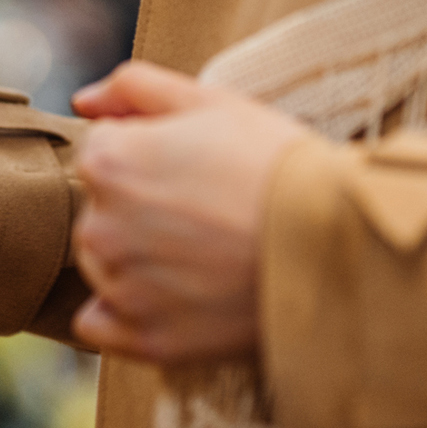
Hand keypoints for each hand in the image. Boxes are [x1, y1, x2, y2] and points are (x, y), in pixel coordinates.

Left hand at [67, 61, 308, 363]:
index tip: (195, 169)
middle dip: (139, 210)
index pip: (103, 154)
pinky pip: (101, 325)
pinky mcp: (148, 339)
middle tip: (207, 214)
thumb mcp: (212, 102)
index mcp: (107, 163)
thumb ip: (134, 88)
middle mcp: (99, 228)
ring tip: (206, 256)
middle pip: (101, 212)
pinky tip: (173, 300)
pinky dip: (127, 315)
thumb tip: (84, 102)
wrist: (341, 243)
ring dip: (138, 260)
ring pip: (103, 266)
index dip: (151, 156)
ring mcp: (123, 288)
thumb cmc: (280, 166)